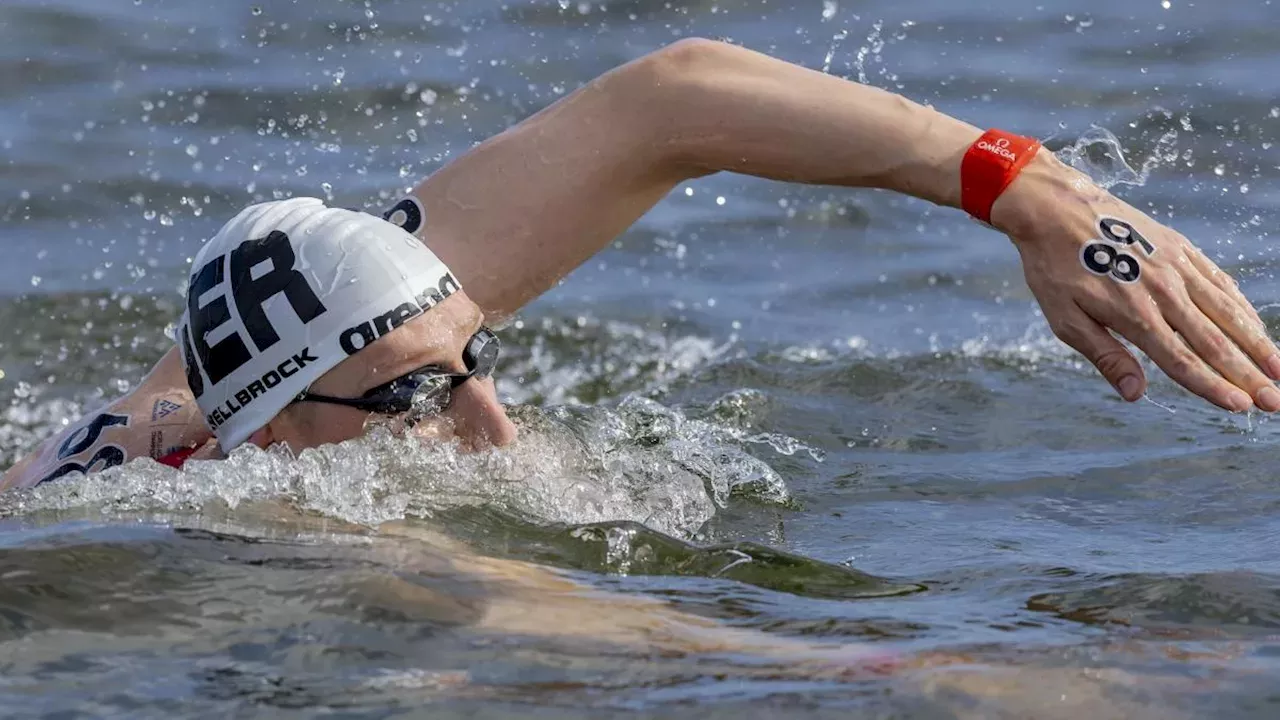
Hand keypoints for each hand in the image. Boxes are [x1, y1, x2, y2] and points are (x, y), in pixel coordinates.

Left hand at [993, 152, 1279, 411]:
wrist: (1057, 208)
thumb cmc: (1054, 268)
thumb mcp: (1065, 319)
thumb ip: (1105, 356)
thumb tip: (1135, 394)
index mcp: (1135, 314)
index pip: (1183, 360)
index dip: (1213, 386)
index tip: (1243, 407)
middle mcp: (1164, 291)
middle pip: (1215, 341)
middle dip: (1248, 375)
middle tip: (1276, 402)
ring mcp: (1177, 267)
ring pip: (1228, 311)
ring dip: (1256, 343)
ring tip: (1279, 370)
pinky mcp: (1181, 248)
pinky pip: (1220, 281)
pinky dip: (1241, 306)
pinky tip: (1254, 326)